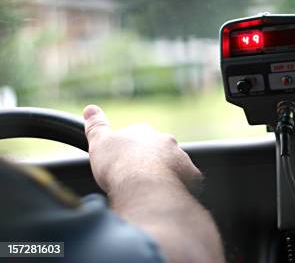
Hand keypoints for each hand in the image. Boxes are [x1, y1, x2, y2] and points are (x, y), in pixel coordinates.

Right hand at [83, 105, 201, 195]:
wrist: (145, 186)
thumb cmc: (120, 165)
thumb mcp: (100, 143)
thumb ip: (96, 126)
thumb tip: (91, 109)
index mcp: (145, 132)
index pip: (140, 134)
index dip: (132, 148)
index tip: (126, 160)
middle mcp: (166, 141)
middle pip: (160, 149)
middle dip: (151, 161)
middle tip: (138, 178)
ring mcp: (181, 157)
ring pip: (175, 164)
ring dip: (167, 174)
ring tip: (152, 190)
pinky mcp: (192, 175)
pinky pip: (188, 180)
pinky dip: (181, 187)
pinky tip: (169, 196)